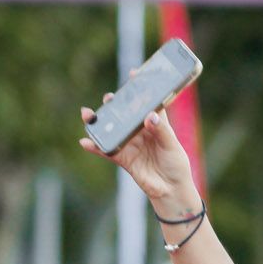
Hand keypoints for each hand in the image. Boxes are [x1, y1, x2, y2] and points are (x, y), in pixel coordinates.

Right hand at [79, 93, 197, 213]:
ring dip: (98, 122)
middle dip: (114, 104)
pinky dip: (95, 147)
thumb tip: (149, 116)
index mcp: (155, 123)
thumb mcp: (172, 145)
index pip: (146, 101)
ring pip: (111, 129)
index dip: (140, 87)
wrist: (172, 190)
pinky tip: (86, 142)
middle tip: (109, 98)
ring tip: (88, 115)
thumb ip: (162, 130)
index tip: (135, 73)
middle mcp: (140, 131)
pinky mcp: (123, 159)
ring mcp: (130, 144)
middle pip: (124, 113)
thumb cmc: (176, 165)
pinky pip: (106, 150)